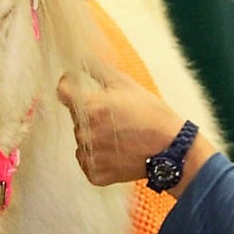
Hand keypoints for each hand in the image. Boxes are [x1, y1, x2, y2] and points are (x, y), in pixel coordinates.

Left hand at [57, 67, 193, 186]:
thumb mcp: (126, 84)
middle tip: (115, 118)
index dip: (69, 86)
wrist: (171, 149)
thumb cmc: (151, 114)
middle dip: (90, 115)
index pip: (62, 92)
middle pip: (76, 118)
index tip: (77, 86)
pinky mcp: (94, 174)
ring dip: (94, 137)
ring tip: (119, 137)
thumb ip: (97, 70)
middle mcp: (84, 133)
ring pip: (82, 141)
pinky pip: (88, 162)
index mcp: (90, 107)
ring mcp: (88, 156)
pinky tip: (118, 153)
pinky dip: (99, 158)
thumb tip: (80, 59)